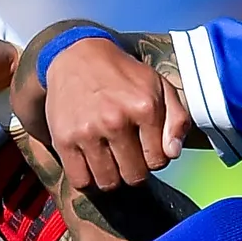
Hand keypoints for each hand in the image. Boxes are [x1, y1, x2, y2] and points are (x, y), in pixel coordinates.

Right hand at [20, 33, 190, 199]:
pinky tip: (91, 163)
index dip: (154, 157)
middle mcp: (116, 121)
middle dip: (134, 169)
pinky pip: (81, 181)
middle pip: (134, 176)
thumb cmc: (123, 76)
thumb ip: (177, 119)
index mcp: (145, 107)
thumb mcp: (160, 86)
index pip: (158, 161)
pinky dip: (88, 179)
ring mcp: (87, 132)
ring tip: (109, 157)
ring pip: (108, 183)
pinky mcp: (64, 139)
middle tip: (126, 152)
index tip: (144, 144)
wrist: (77, 57)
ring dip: (112, 176)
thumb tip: (173, 154)